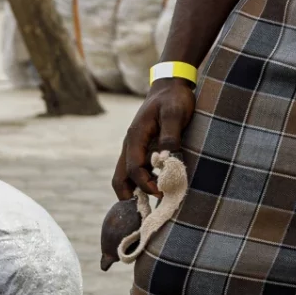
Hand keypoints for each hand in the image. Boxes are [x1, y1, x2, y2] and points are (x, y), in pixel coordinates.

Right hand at [114, 78, 196, 199]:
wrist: (170, 85)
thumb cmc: (173, 98)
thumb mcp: (175, 113)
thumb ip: (170, 135)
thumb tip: (166, 158)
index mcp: (135, 137)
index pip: (133, 168)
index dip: (145, 184)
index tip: (161, 192)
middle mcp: (130, 145)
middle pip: (120, 178)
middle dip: (130, 196)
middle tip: (148, 209)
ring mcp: (134, 148)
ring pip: (125, 176)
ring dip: (135, 191)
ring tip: (153, 203)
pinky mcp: (142, 149)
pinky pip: (135, 171)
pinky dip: (141, 183)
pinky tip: (158, 189)